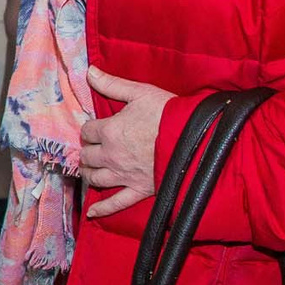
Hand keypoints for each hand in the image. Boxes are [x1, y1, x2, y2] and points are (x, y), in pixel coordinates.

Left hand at [81, 66, 172, 219]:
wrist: (196, 140)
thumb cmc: (168, 114)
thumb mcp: (140, 92)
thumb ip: (112, 84)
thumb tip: (89, 71)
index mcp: (109, 131)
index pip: (87, 131)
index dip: (91, 129)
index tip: (97, 128)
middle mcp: (111, 156)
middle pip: (87, 156)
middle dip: (88, 151)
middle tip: (94, 148)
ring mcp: (123, 175)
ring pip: (95, 178)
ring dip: (90, 173)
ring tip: (91, 169)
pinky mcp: (138, 191)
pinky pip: (115, 203)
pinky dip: (102, 209)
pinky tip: (93, 213)